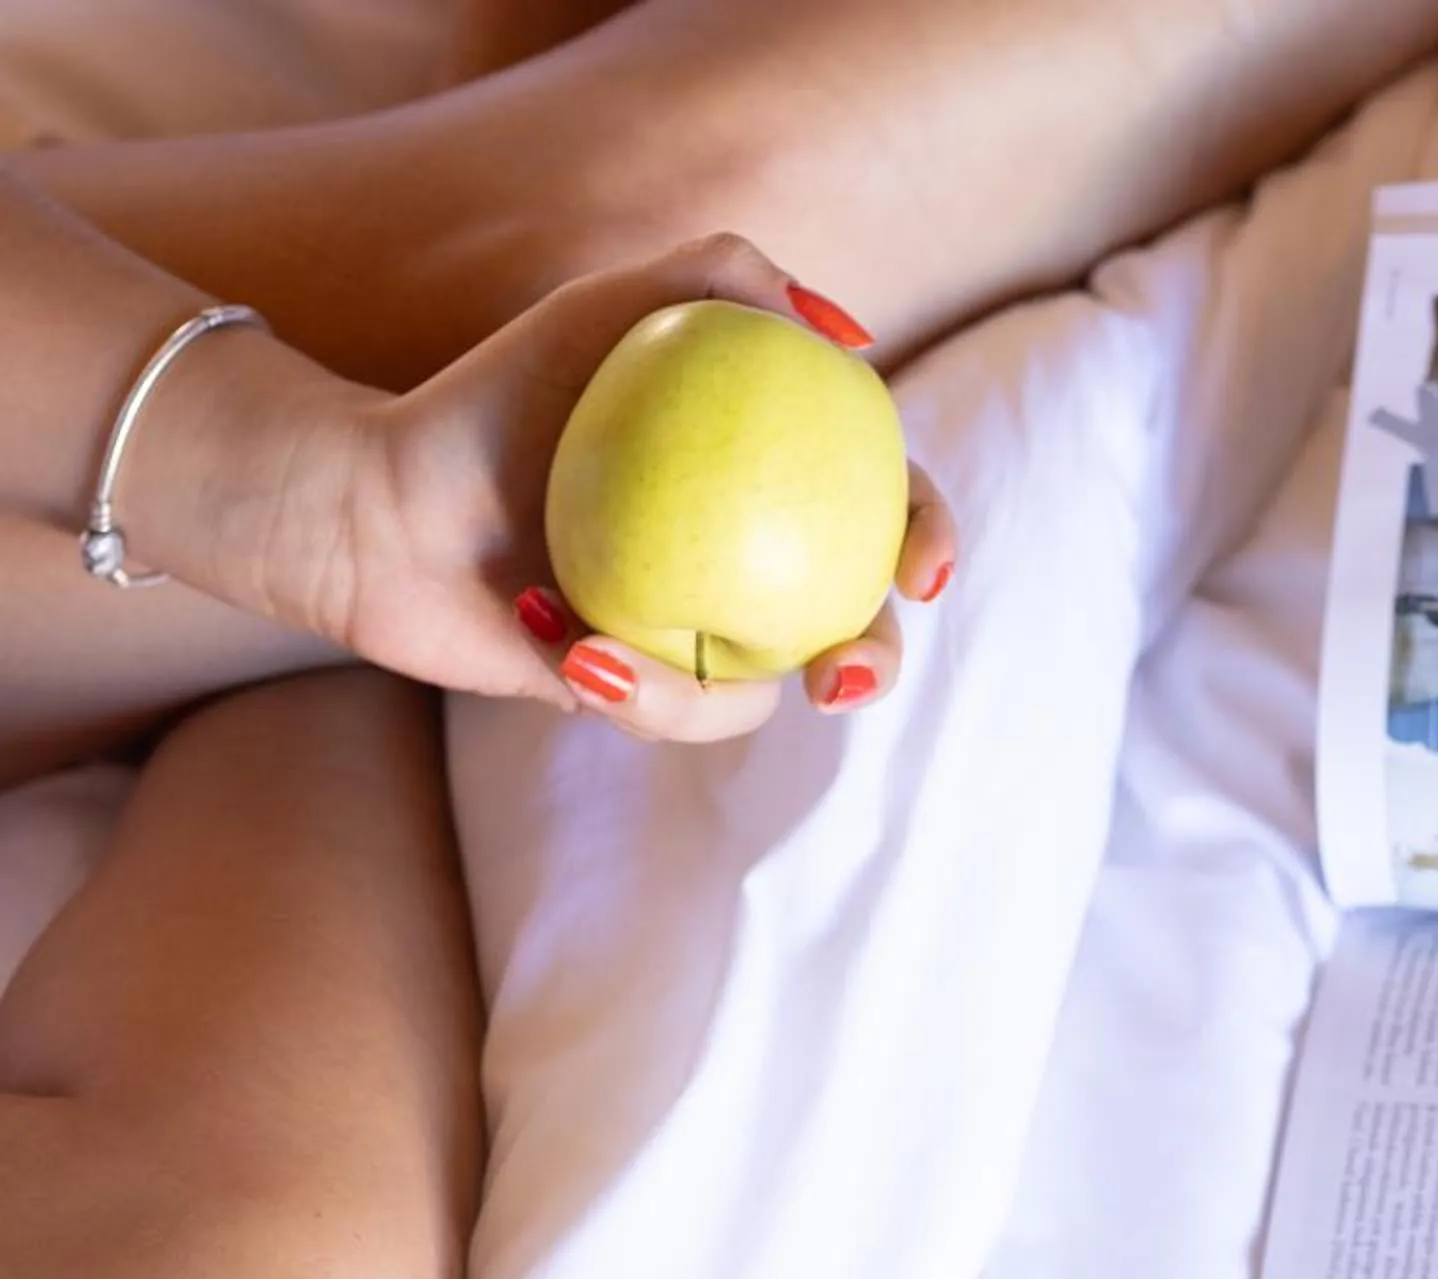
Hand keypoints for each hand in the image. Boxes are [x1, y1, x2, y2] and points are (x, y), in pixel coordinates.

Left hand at [235, 235, 953, 742]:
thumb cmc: (497, 396)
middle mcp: (744, 570)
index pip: (880, 510)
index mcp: (768, 486)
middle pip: (851, 630)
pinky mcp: (633, 696)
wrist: (384, 500)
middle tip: (839, 675)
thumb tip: (853, 336)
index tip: (919, 566)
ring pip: (751, 694)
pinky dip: (617, 683)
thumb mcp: (611, 307)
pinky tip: (552, 637)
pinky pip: (666, 714)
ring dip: (683, 687)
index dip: (926, 539)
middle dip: (870, 665)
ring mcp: (691, 638)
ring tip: (589, 651)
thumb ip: (730, 276)